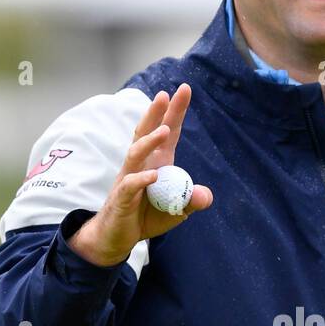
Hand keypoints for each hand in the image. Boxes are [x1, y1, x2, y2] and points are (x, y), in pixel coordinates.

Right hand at [68, 84, 212, 265]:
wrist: (118, 237)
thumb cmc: (146, 217)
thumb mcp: (176, 210)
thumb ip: (191, 200)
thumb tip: (206, 196)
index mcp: (157, 162)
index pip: (168, 132)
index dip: (175, 111)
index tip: (184, 88)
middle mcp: (141, 164)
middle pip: (146, 133)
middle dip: (156, 113)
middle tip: (165, 94)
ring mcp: (128, 178)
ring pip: (136, 153)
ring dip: (150, 141)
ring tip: (165, 131)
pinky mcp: (121, 197)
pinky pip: (129, 184)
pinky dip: (141, 179)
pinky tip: (154, 175)